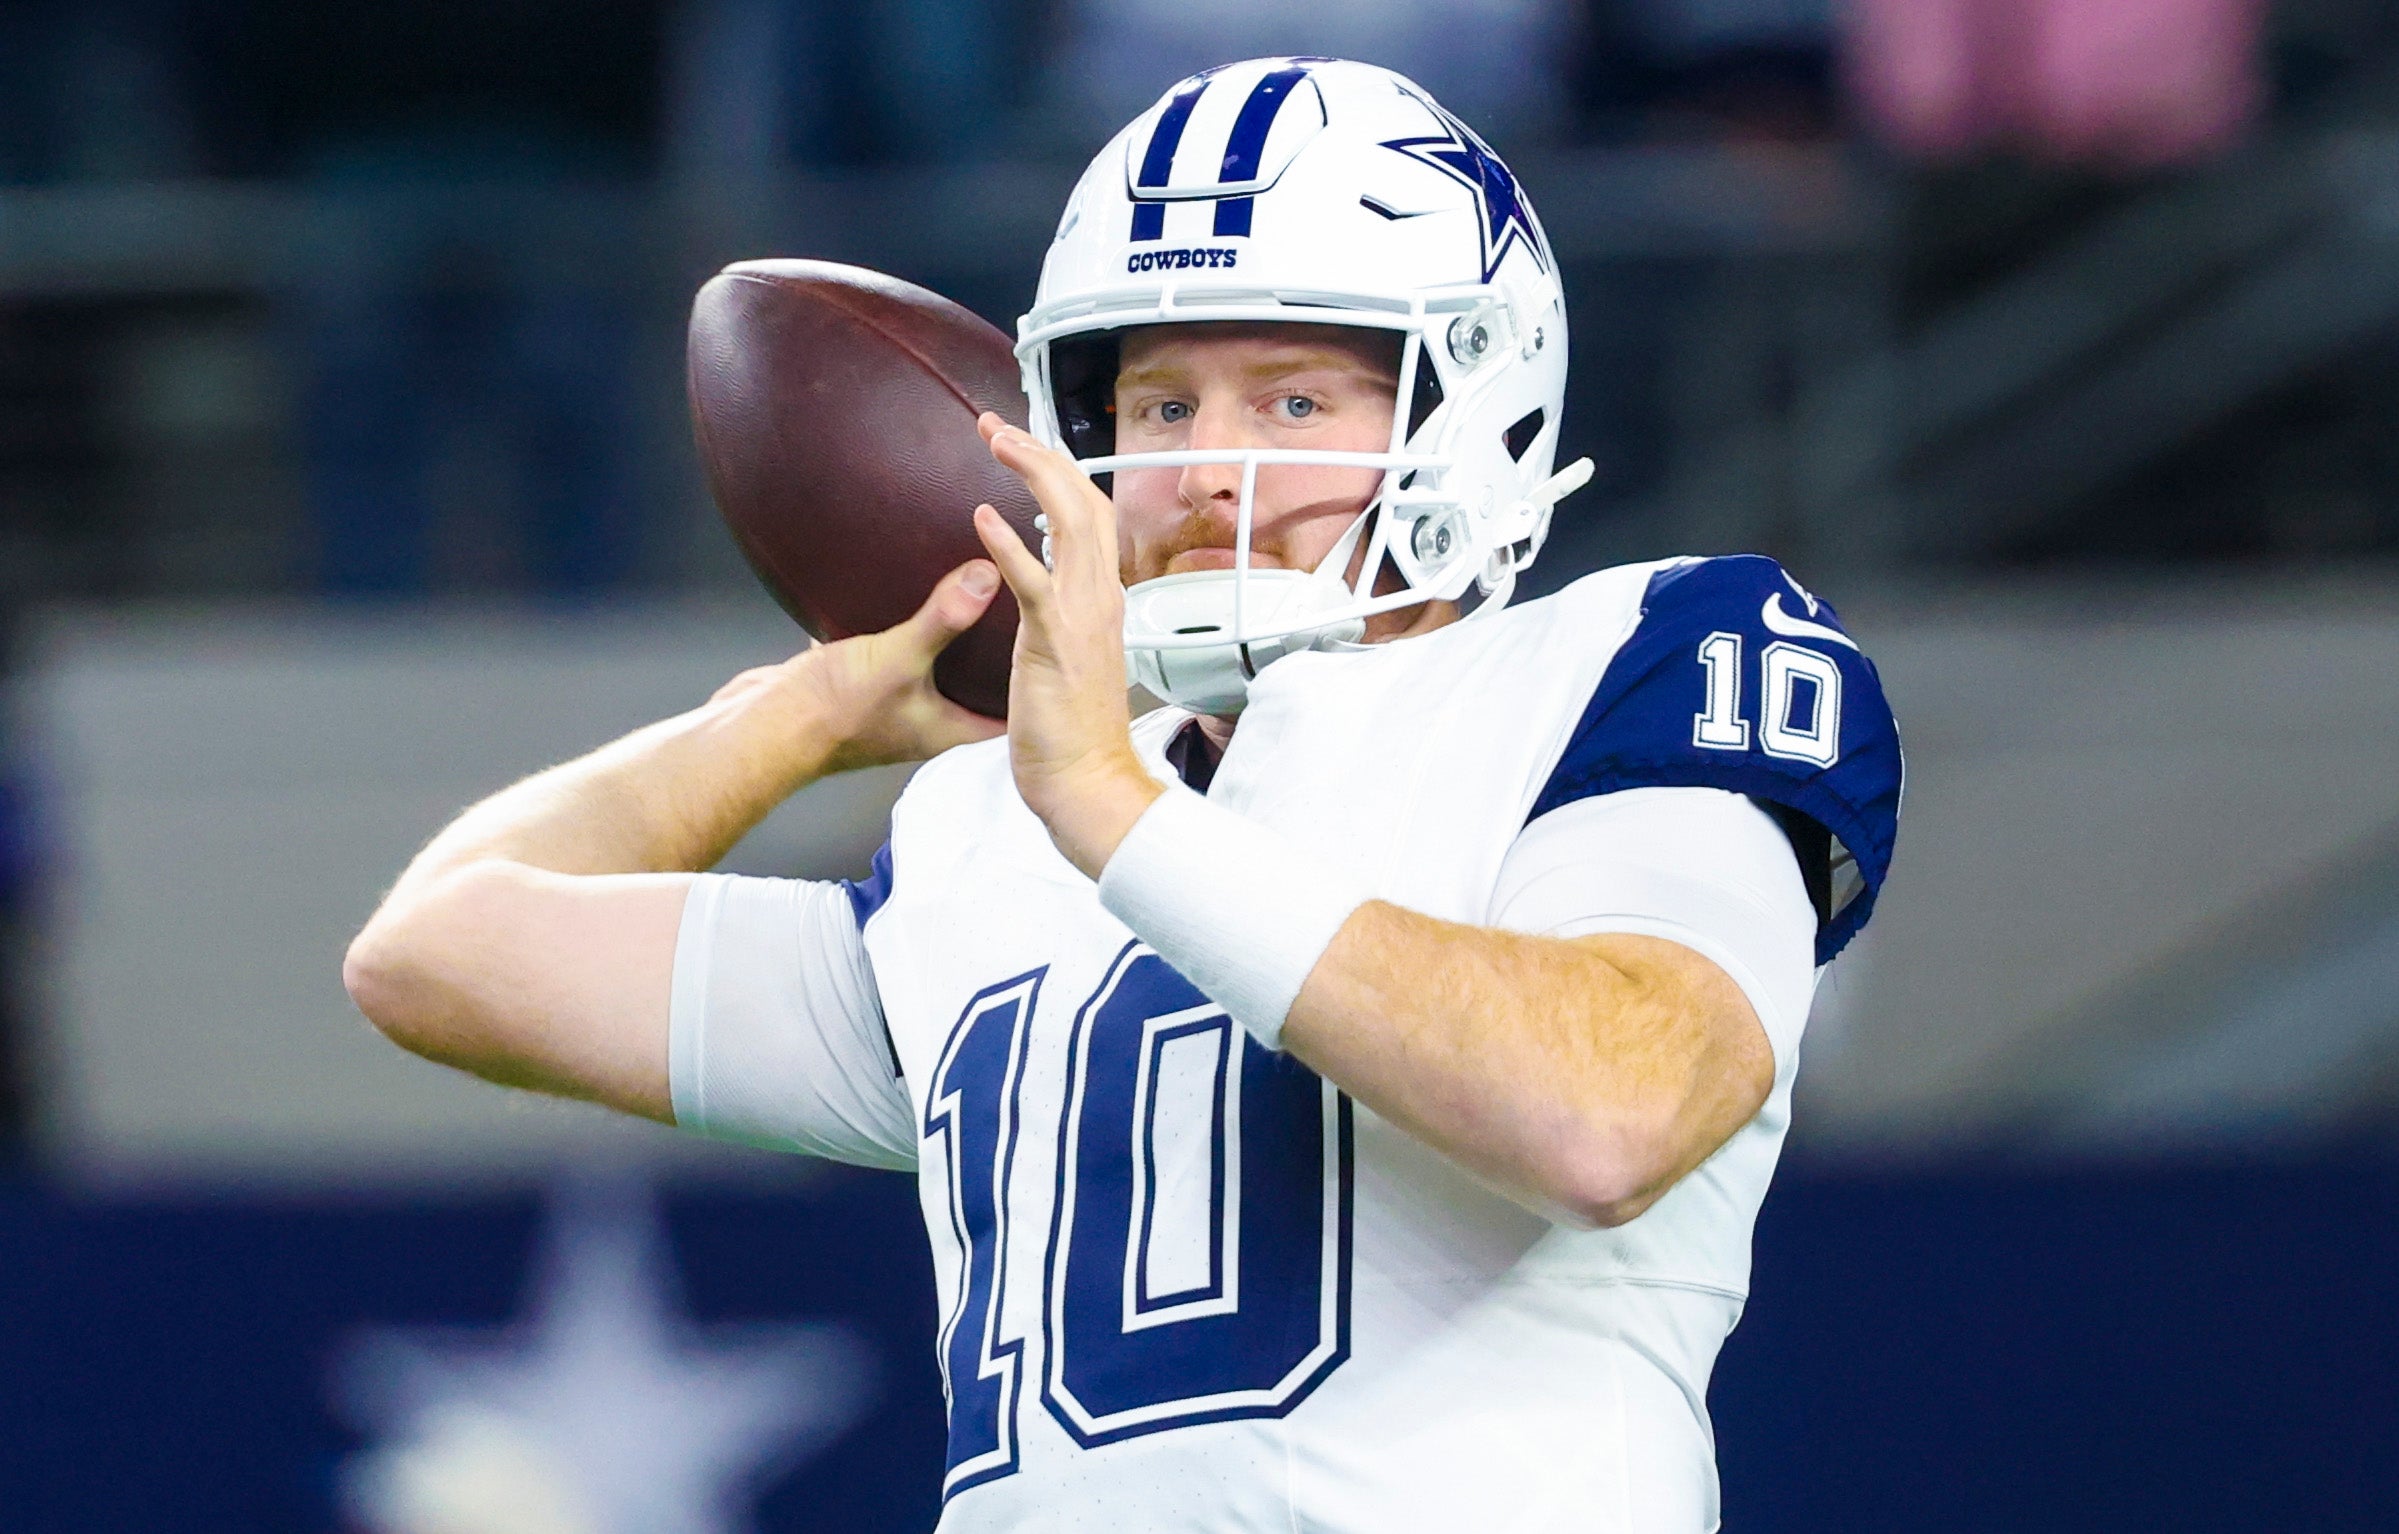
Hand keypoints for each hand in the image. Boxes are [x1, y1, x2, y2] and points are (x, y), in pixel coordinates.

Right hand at [748, 559, 1008, 776]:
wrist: (762, 730)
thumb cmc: (831, 711)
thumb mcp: (898, 657)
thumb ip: (944, 618)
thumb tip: (988, 576)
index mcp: (948, 728)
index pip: (1010, 709)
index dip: (1034, 683)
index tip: (1057, 646)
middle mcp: (926, 721)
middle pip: (975, 685)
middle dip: (995, 651)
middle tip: (1021, 609)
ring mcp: (892, 706)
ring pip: (934, 668)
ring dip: (948, 636)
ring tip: (971, 592)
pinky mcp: (861, 686)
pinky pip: (894, 653)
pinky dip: (903, 627)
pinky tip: (904, 593)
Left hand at [972, 412, 1163, 877]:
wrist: (1088, 784)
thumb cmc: (1073, 735)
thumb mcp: (1068, 662)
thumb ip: (1060, 621)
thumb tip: (1046, 597)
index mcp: (1101, 600)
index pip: (1089, 516)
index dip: (1058, 473)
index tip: (1020, 446)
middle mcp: (1100, 597)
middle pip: (1082, 501)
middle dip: (1042, 454)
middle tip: (996, 425)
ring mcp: (1082, 616)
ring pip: (1068, 523)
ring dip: (1032, 474)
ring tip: (996, 441)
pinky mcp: (1056, 642)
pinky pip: (1034, 582)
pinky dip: (1010, 545)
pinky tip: (982, 516)